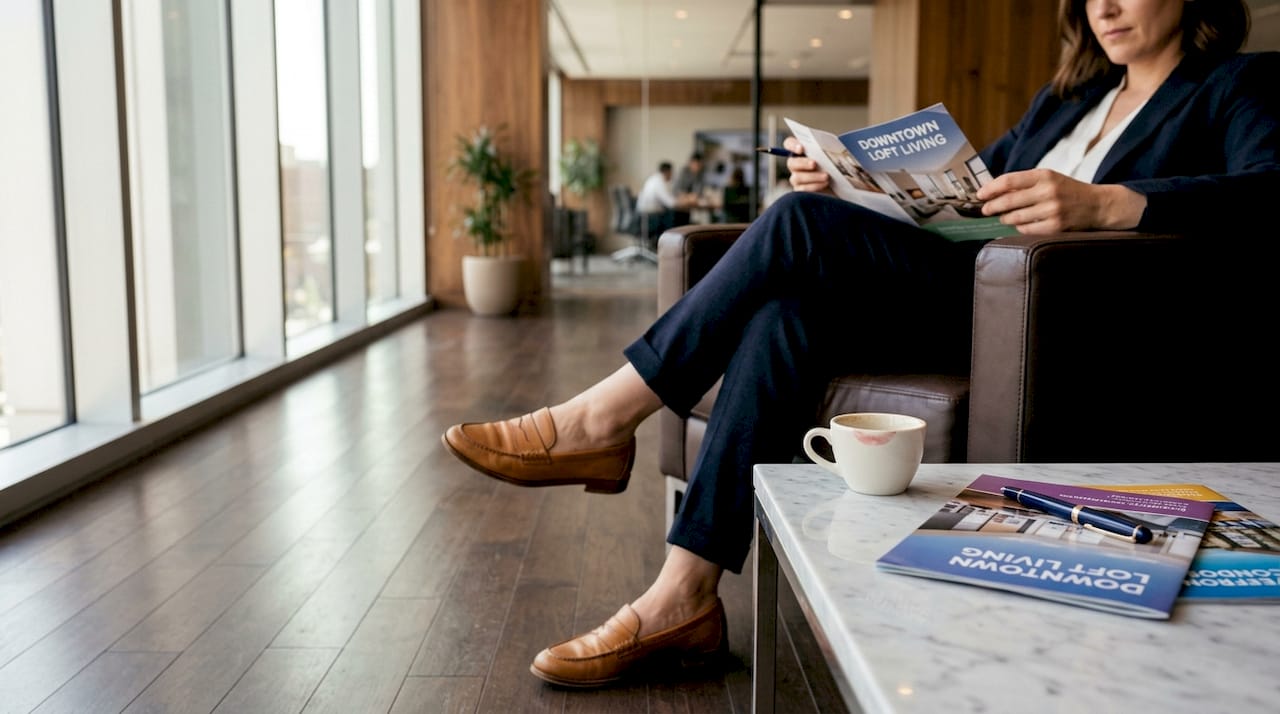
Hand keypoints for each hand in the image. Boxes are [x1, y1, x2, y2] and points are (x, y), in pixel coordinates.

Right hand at [784, 136, 832, 194]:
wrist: (840, 181)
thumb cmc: (834, 164)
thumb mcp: (832, 154)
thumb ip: (826, 148)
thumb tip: (827, 147)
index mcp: (800, 151)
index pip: (789, 144)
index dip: (792, 145)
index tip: (801, 148)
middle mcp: (795, 164)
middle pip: (791, 163)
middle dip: (803, 163)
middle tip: (814, 163)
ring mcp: (796, 178)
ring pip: (797, 177)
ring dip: (812, 176)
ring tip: (826, 176)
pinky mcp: (801, 190)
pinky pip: (803, 189)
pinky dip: (815, 186)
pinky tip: (825, 183)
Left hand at [976, 168, 1145, 233]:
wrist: (1098, 205)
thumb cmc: (1068, 191)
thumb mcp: (1049, 179)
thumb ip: (1024, 183)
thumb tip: (993, 190)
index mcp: (1044, 175)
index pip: (1009, 180)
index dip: (990, 188)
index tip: (980, 195)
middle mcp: (1048, 191)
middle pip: (1009, 200)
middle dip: (992, 206)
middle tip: (985, 210)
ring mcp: (1052, 210)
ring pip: (1015, 217)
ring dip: (1005, 218)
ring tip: (1003, 217)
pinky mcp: (1056, 226)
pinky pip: (1027, 229)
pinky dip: (1019, 227)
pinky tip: (1019, 225)